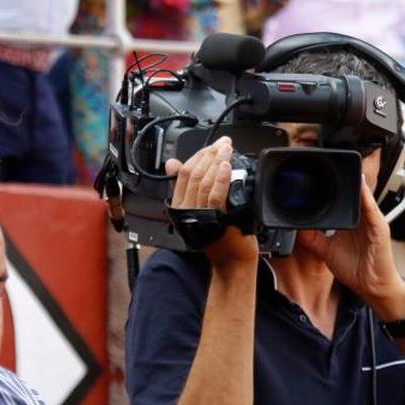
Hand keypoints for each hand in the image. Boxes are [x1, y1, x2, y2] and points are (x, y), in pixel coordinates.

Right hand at [164, 138, 258, 267]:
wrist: (231, 261)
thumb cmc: (219, 236)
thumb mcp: (199, 208)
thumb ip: (188, 187)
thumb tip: (173, 163)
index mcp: (179, 205)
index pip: (182, 172)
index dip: (199, 154)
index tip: (214, 145)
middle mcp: (186, 210)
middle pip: (193, 174)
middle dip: (210, 154)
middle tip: (224, 144)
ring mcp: (199, 215)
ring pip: (203, 182)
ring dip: (216, 161)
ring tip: (227, 150)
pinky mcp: (215, 220)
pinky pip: (215, 196)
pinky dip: (220, 178)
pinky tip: (226, 166)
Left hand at [296, 179, 404, 320]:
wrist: (373, 287)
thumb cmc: (356, 270)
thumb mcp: (326, 251)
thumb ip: (312, 238)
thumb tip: (296, 227)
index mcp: (352, 221)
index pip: (342, 199)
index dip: (329, 189)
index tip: (314, 178)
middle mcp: (362, 218)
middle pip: (352, 194)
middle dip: (340, 182)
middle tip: (323, 167)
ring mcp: (372, 221)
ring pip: (362, 196)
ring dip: (353, 183)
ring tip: (342, 169)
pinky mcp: (380, 227)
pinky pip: (372, 208)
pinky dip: (365, 195)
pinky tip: (359, 184)